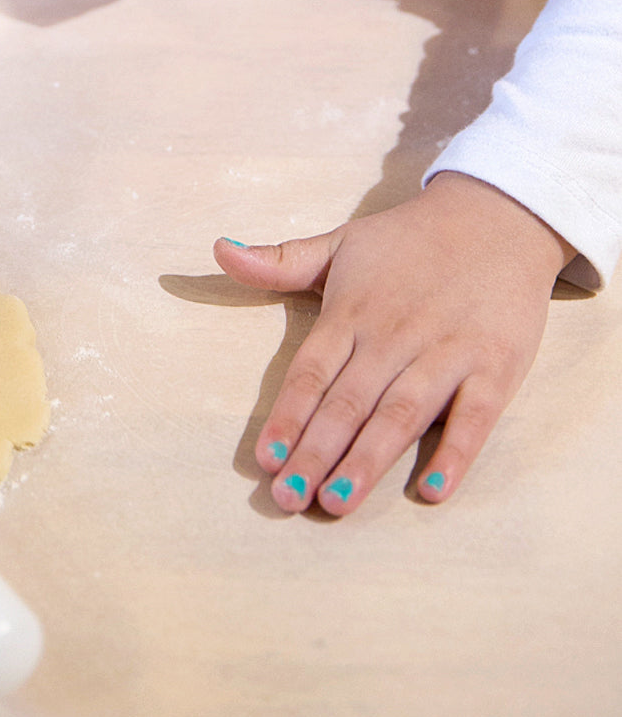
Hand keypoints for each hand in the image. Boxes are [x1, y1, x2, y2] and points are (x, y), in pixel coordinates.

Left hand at [213, 172, 571, 515]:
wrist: (496, 216)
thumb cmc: (410, 240)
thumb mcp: (343, 242)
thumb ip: (282, 260)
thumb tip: (219, 250)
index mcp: (353, 310)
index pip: (312, 370)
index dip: (288, 415)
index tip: (265, 459)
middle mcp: (395, 334)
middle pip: (349, 402)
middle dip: (316, 452)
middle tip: (289, 499)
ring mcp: (447, 351)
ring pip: (401, 414)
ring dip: (368, 460)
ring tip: (337, 501)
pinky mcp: (495, 366)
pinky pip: (474, 416)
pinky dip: (454, 453)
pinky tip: (430, 490)